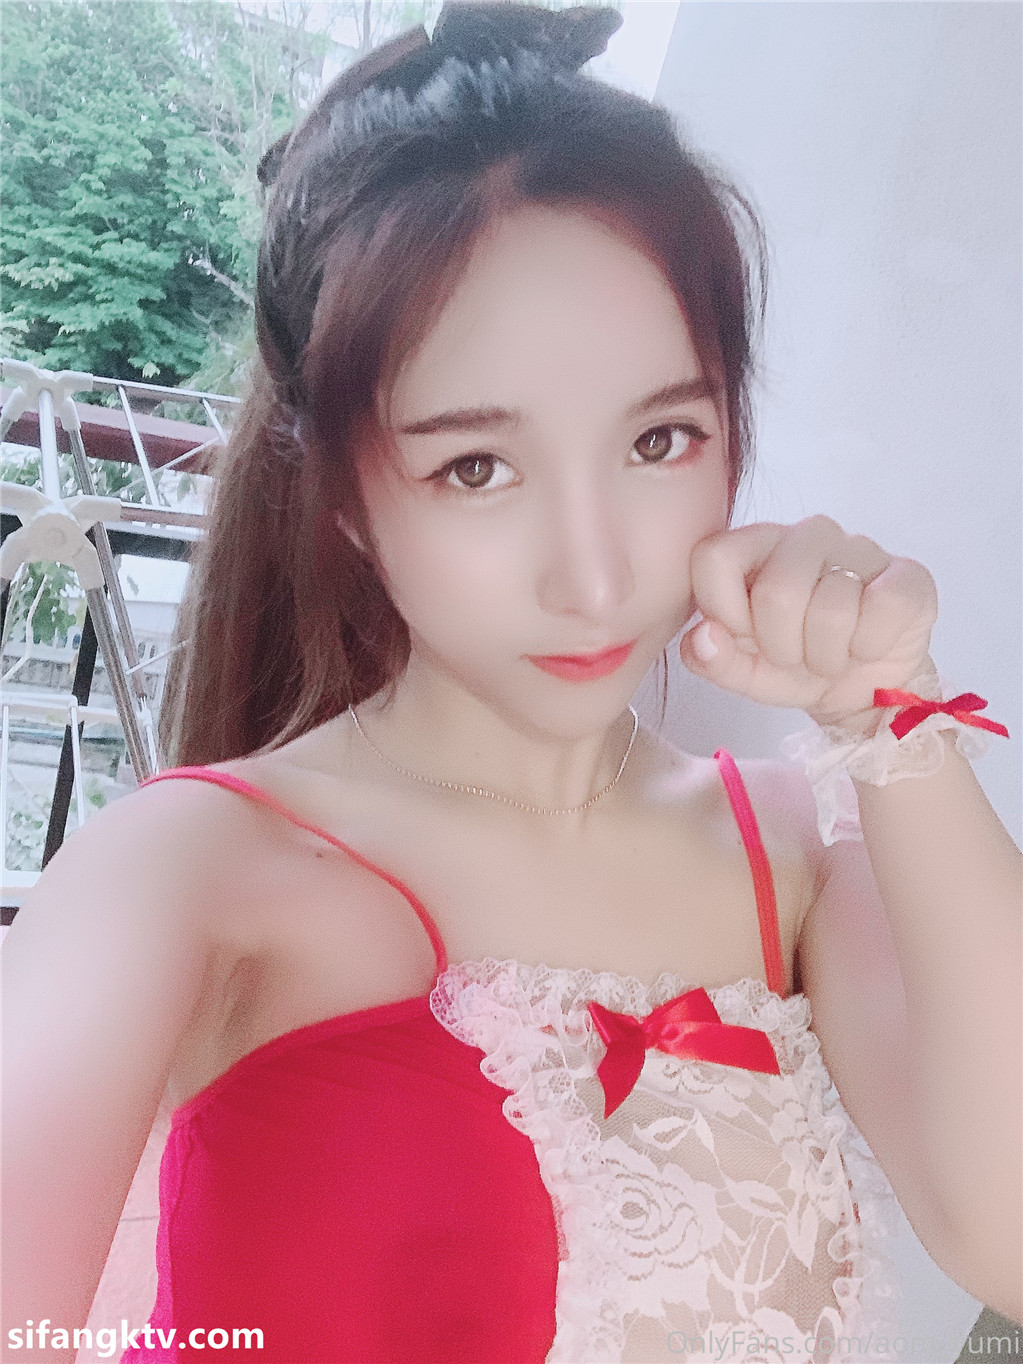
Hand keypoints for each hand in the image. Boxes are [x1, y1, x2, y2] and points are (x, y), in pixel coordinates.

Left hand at [678, 515, 939, 726]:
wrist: (863, 692)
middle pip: (776, 591)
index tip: (743, 636)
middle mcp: (807, 534)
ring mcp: (860, 547)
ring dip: (826, 656)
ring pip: (830, 609)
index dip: (725, 609)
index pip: (715, 555)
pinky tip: (867, 645)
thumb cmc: (797, 667)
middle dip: (783, 646)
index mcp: (756, 546)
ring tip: (831, 656)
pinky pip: (881, 609)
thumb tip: (703, 637)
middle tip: (796, 656)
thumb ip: (710, 657)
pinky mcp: (909, 574)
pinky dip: (868, 646)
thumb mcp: (744, 672)